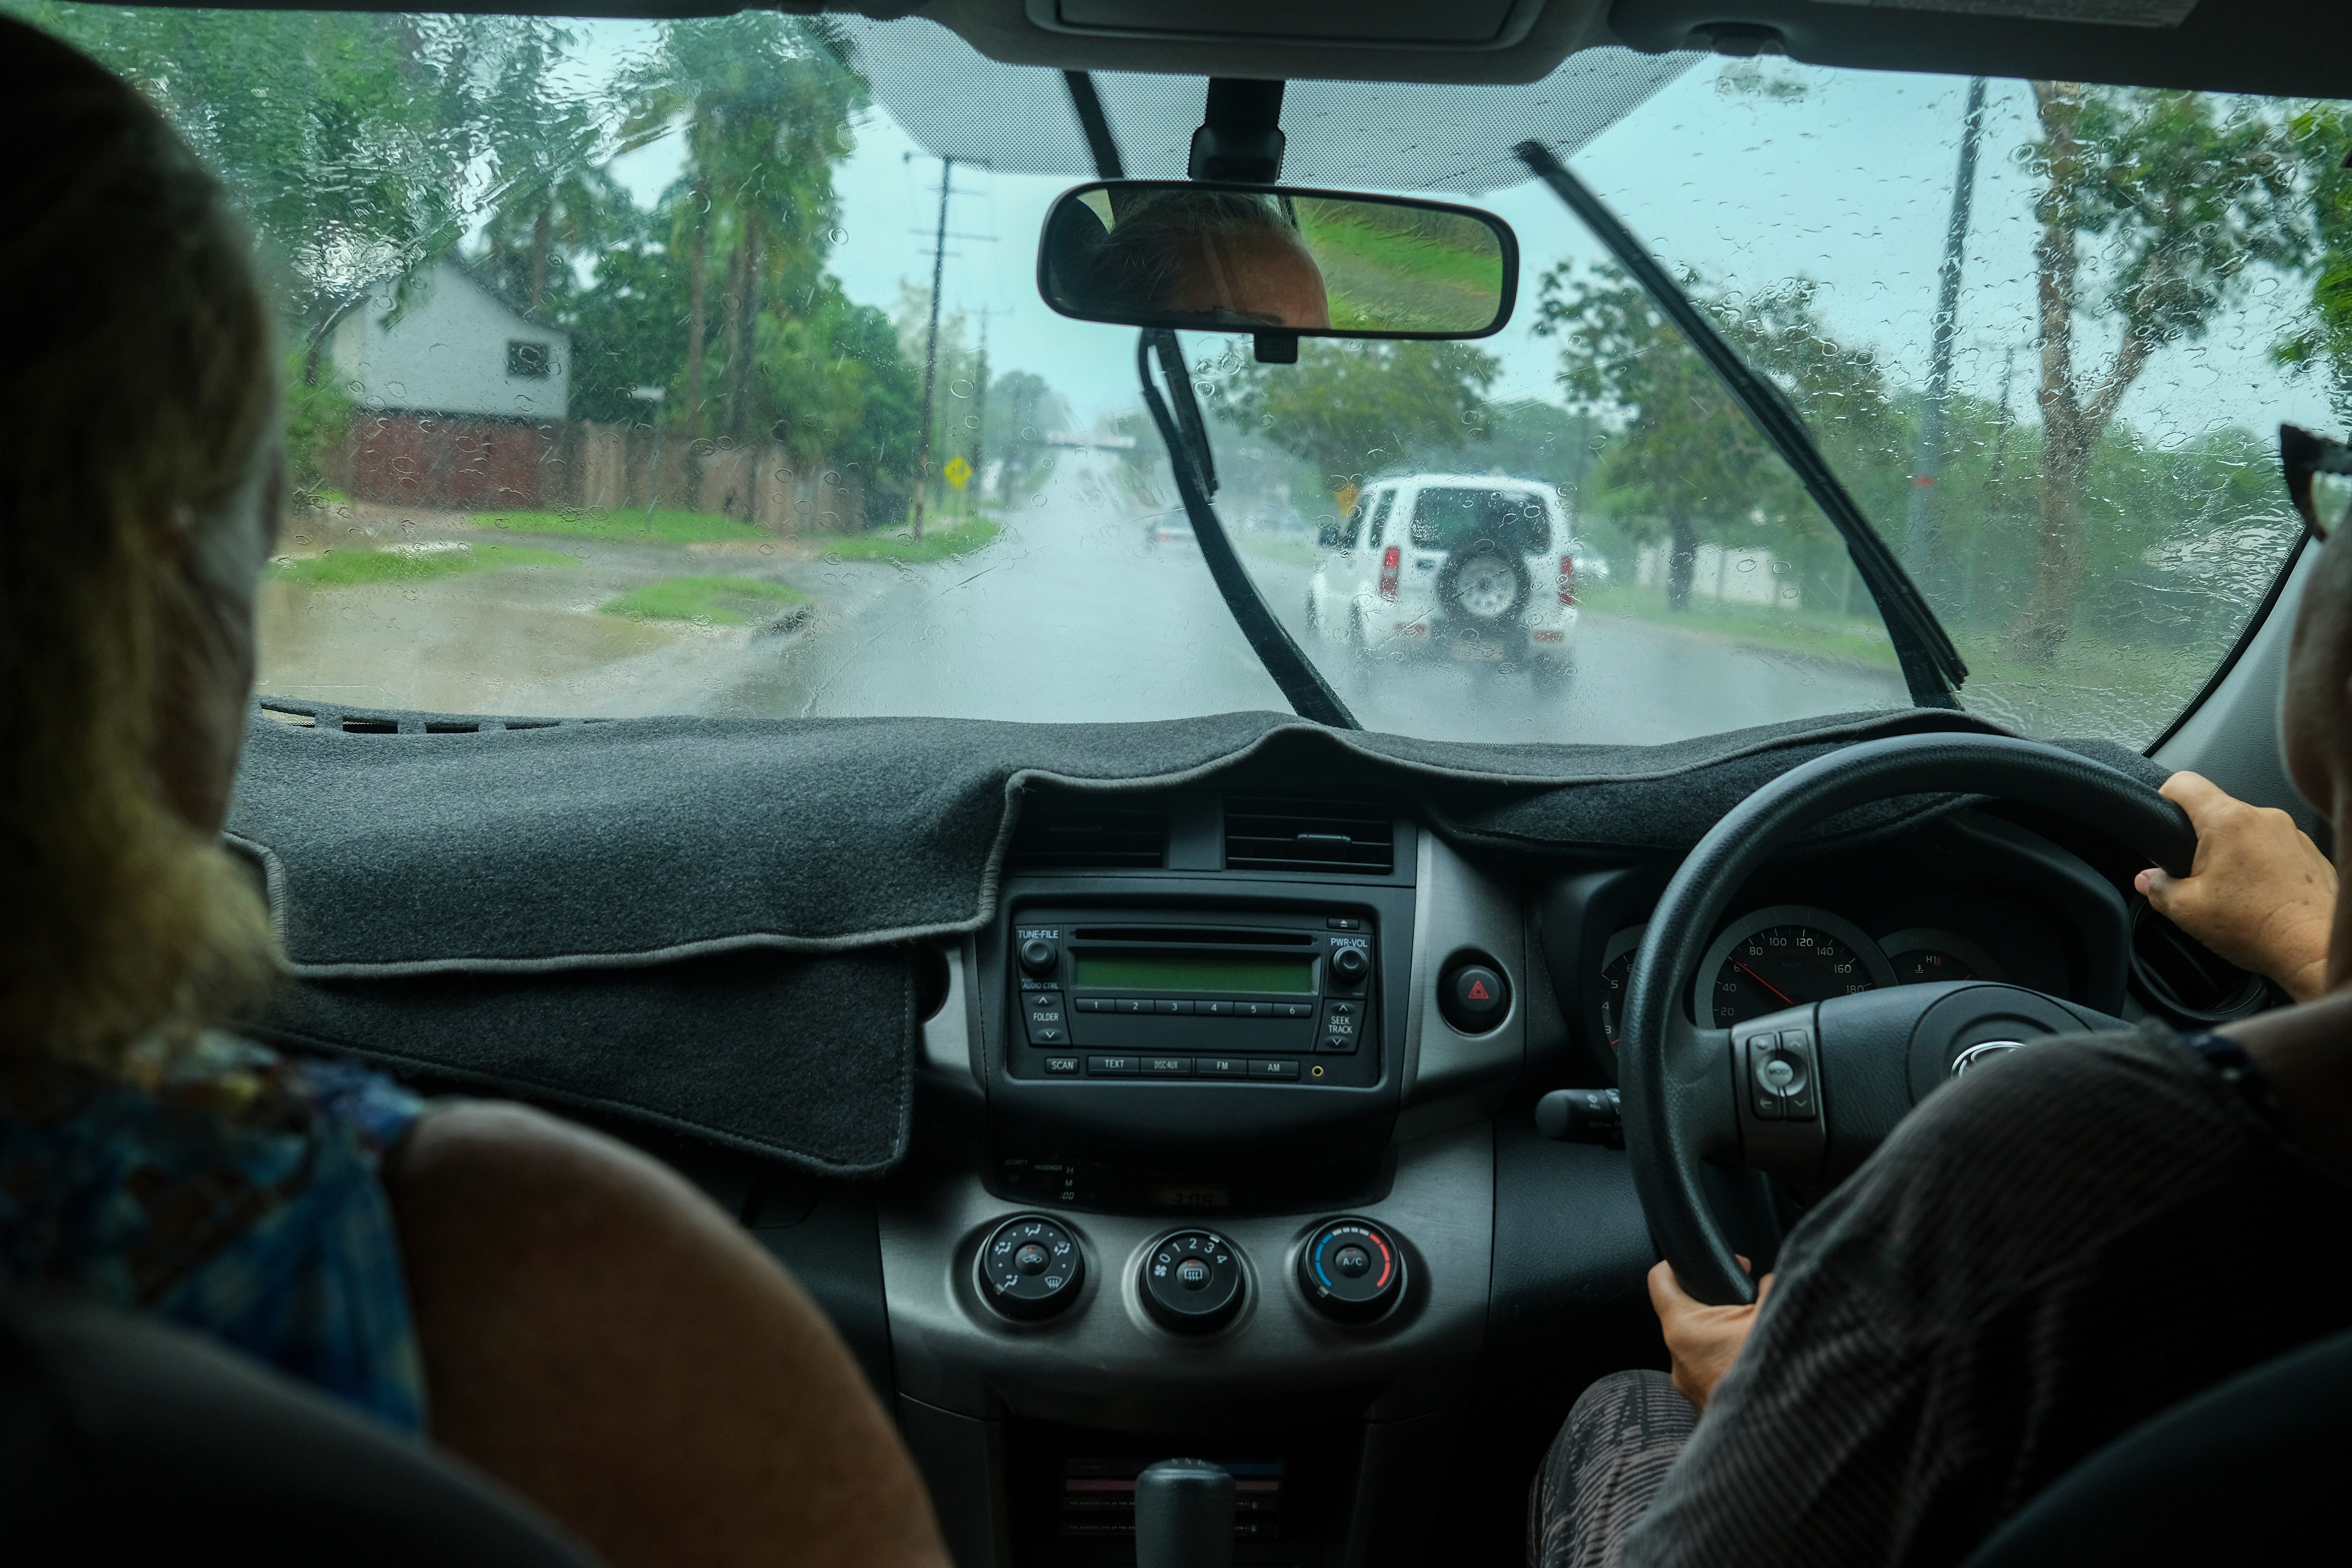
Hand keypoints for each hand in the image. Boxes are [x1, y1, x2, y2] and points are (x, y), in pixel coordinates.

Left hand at [1648, 1258, 1773, 1411]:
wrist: (1778, 1437)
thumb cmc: (1771, 1377)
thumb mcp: (1774, 1317)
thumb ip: (1770, 1288)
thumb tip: (1769, 1279)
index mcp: (1683, 1329)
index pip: (1659, 1280)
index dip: (1681, 1264)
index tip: (1717, 1264)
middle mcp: (1677, 1358)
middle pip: (1685, 1312)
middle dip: (1717, 1301)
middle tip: (1748, 1298)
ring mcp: (1688, 1386)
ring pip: (1701, 1345)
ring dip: (1726, 1335)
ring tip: (1757, 1333)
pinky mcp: (1704, 1405)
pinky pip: (1710, 1371)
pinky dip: (1729, 1361)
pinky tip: (1756, 1362)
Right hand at [2135, 772, 2335, 1002]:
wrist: (2316, 949)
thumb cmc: (2259, 926)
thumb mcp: (2187, 911)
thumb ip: (2158, 888)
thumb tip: (2147, 879)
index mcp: (2228, 822)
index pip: (2185, 783)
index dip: (2164, 796)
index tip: (2162, 819)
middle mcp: (2264, 818)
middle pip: (2217, 811)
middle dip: (2200, 840)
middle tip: (2197, 877)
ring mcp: (2292, 834)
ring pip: (2247, 832)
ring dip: (2234, 855)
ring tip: (2233, 893)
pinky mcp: (2311, 853)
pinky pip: (2275, 849)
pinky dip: (2263, 867)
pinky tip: (2261, 897)